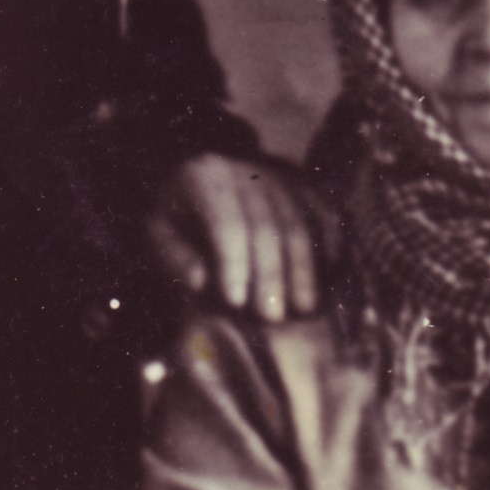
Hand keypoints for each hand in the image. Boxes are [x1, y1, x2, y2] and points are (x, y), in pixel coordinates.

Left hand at [149, 153, 323, 322]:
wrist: (203, 183)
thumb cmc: (180, 217)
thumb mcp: (160, 234)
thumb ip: (176, 257)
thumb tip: (201, 282)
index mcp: (204, 178)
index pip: (226, 223)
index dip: (233, 263)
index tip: (235, 303)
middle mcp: (246, 172)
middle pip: (266, 227)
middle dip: (270, 275)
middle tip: (272, 317)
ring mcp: (280, 178)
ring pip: (298, 225)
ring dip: (303, 270)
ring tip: (304, 308)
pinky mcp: (303, 188)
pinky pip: (323, 216)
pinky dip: (329, 246)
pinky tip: (328, 278)